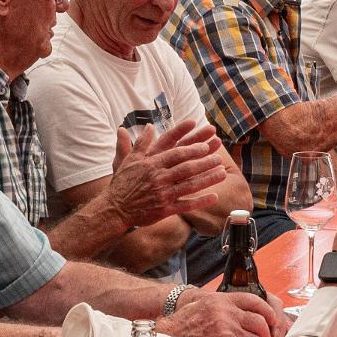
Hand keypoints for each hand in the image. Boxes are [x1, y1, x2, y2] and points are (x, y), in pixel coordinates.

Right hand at [107, 120, 227, 227]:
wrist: (115, 209)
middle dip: (204, 161)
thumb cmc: (122, 183)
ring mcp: (163, 194)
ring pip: (189, 184)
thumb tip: (149, 126)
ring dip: (207, 178)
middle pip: (186, 167)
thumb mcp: (128, 160)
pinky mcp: (165, 209)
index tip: (205, 143)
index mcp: (151, 164)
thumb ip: (140, 143)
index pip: (175, 152)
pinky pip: (186, 205)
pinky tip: (214, 196)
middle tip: (218, 156)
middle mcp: (159, 178)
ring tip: (222, 172)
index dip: (192, 147)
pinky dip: (200, 201)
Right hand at [163, 289, 288, 336]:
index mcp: (222, 299)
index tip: (272, 319)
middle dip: (268, 331)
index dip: (267, 310)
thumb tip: (243, 317)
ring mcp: (225, 325)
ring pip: (256, 335)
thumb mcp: (203, 305)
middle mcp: (226, 310)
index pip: (254, 300)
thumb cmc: (183, 322)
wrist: (167, 332)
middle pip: (260, 319)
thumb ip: (223, 307)